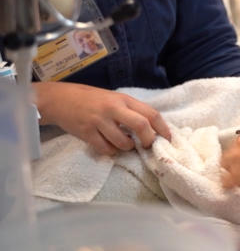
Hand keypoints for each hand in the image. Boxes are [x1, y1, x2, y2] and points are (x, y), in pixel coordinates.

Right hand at [34, 82, 170, 155]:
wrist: (61, 99)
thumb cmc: (94, 100)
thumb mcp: (116, 99)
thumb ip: (132, 111)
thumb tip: (154, 129)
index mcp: (124, 99)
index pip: (151, 113)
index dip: (163, 128)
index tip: (168, 139)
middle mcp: (113, 109)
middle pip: (141, 126)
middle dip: (149, 140)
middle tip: (148, 146)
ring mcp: (99, 121)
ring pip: (123, 142)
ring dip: (128, 148)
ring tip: (126, 144)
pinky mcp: (86, 132)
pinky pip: (105, 149)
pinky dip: (111, 151)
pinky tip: (110, 146)